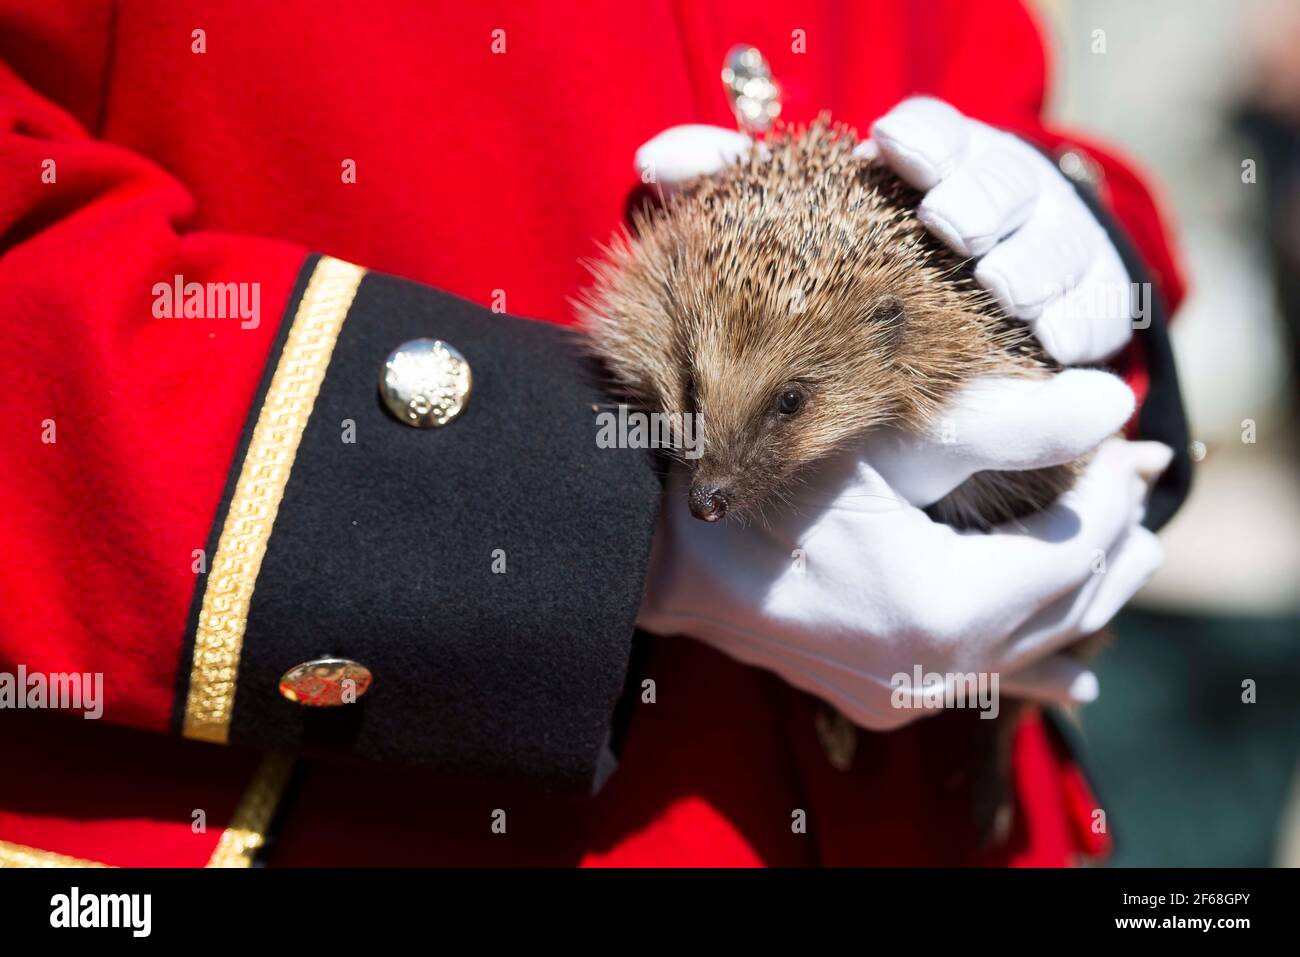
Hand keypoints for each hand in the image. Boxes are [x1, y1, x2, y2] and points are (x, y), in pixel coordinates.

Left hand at [636, 97, 1133, 364]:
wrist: (937, 344)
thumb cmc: (847, 271)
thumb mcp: (787, 228)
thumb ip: (727, 185)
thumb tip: (651, 164)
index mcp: (925, 168)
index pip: (933, 133)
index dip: (921, 136)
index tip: (885, 146)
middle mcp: (992, 203)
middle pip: (1004, 179)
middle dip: (980, 192)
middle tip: (948, 221)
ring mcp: (1043, 256)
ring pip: (1057, 243)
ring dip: (1032, 259)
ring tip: (1001, 283)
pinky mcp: (1081, 314)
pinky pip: (1097, 311)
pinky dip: (1080, 320)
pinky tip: (1052, 338)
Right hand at [638, 373, 1169, 729]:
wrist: (661, 552)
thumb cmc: (763, 482)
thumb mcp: (885, 440)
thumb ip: (1010, 423)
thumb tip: (1114, 402)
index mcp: (945, 606)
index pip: (1074, 551)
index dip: (1111, 494)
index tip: (1121, 438)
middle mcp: (937, 669)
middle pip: (1066, 609)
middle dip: (1113, 545)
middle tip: (1138, 483)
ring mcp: (907, 693)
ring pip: (1031, 650)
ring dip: (1082, 598)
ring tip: (1131, 559)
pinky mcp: (880, 698)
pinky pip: (987, 683)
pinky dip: (1036, 663)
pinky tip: (1078, 680)